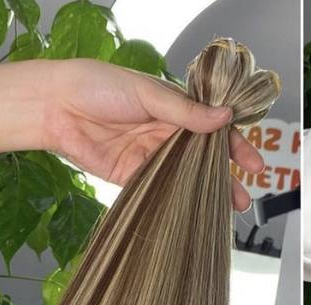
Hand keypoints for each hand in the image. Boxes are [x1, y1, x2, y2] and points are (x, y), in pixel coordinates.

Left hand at [43, 59, 263, 208]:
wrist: (56, 106)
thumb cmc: (97, 86)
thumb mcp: (147, 93)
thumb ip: (184, 111)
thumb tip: (223, 118)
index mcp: (175, 107)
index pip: (214, 128)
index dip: (235, 146)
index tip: (254, 164)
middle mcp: (167, 132)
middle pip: (204, 158)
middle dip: (226, 178)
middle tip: (244, 197)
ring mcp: (152, 155)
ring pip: (187, 178)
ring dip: (206, 194)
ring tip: (226, 210)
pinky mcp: (134, 176)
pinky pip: (162, 190)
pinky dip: (179, 201)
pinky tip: (194, 212)